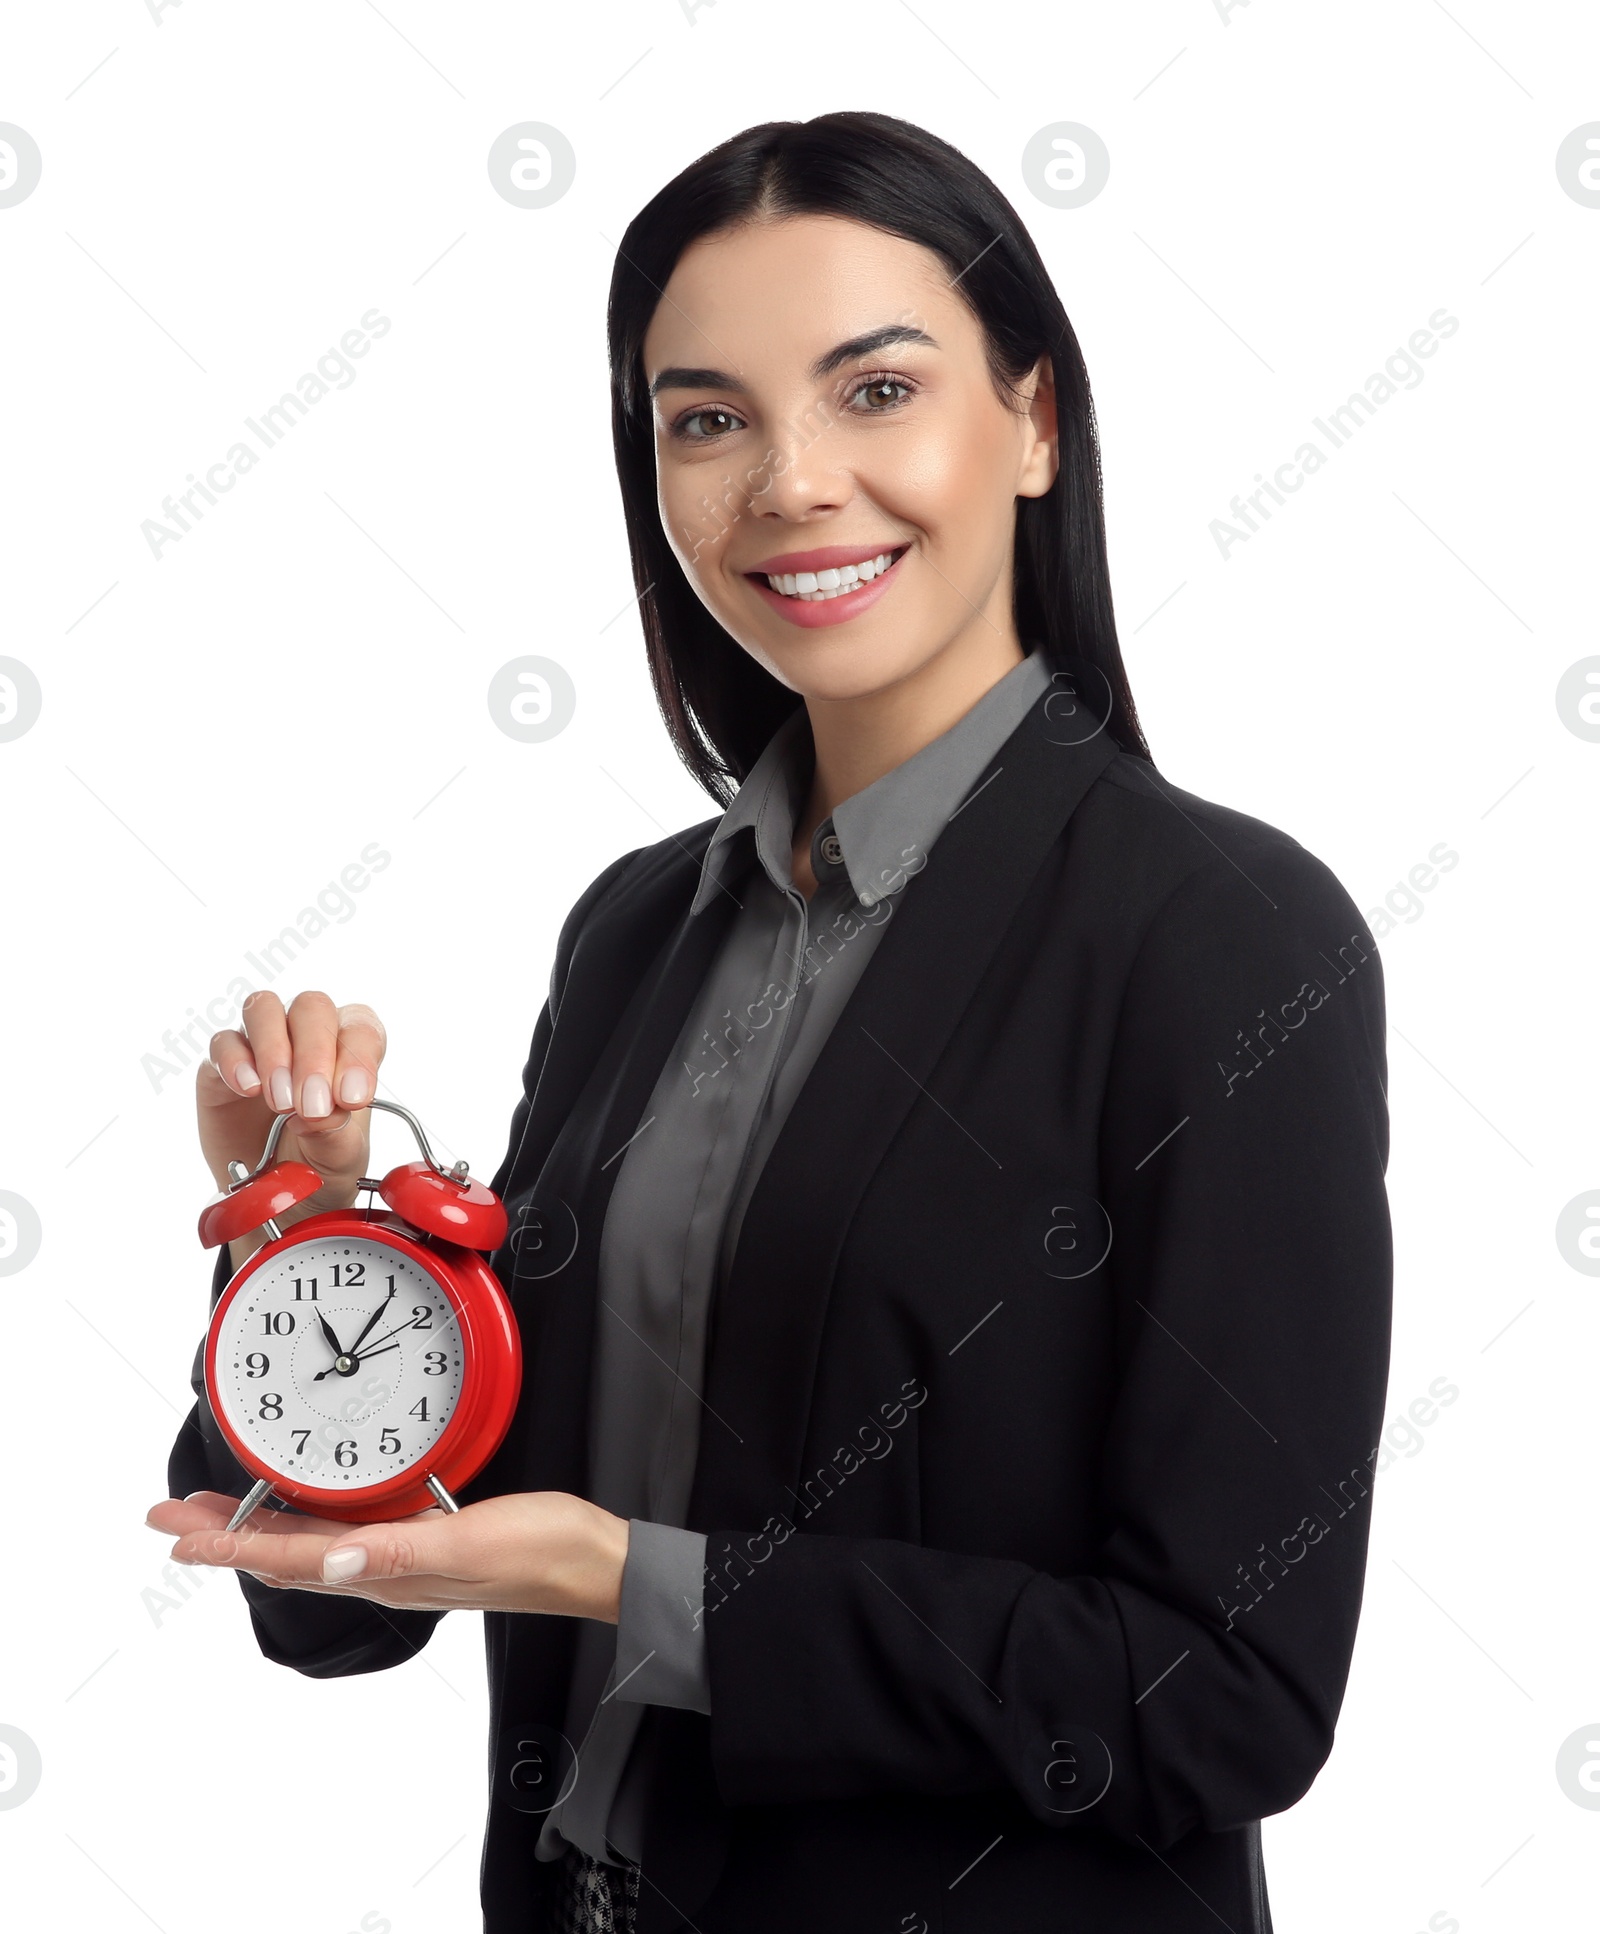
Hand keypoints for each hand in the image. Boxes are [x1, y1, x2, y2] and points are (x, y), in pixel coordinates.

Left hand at [145, 1490, 631, 1622]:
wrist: (594, 1561)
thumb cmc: (542, 1552)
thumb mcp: (471, 1544)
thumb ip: (400, 1550)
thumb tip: (330, 1561)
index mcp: (386, 1571)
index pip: (288, 1560)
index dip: (228, 1547)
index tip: (178, 1536)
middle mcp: (385, 1568)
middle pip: (286, 1553)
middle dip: (225, 1535)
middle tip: (174, 1517)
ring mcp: (405, 1554)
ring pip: (312, 1543)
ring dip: (259, 1528)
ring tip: (218, 1515)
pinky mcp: (429, 1535)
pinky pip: (351, 1529)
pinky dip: (312, 1518)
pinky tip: (312, 1506)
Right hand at [198, 991, 387, 1269]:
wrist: (275, 1198)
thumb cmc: (320, 1165)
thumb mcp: (341, 1157)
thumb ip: (337, 1131)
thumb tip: (322, 1111)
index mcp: (349, 1050)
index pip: (360, 1027)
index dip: (358, 1056)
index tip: (352, 1098)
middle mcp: (307, 1037)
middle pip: (311, 1008)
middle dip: (314, 1054)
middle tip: (311, 1105)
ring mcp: (262, 1046)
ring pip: (264, 1010)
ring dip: (274, 1051)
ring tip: (280, 1101)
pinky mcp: (221, 1067)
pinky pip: (223, 1043)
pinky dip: (234, 1061)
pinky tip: (247, 1089)